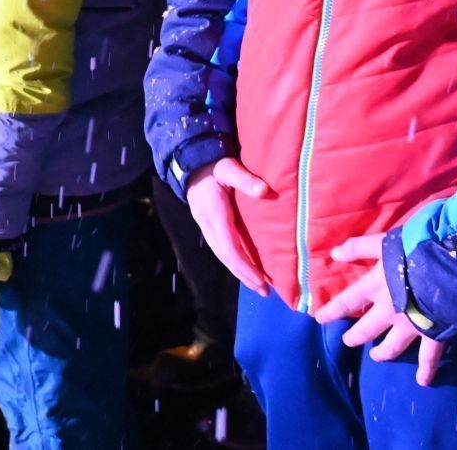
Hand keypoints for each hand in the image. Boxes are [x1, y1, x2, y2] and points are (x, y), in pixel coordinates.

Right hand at [184, 158, 273, 295]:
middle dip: (245, 276)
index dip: (245, 266)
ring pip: (222, 256)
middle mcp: (208, 225)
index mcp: (214, 214)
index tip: (261, 280)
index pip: (230, 247)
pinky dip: (234, 262)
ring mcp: (206, 227)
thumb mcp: (228, 167)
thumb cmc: (214, 166)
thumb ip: (245, 179)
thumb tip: (265, 192)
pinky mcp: (208, 227)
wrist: (192, 164)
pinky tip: (246, 268)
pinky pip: (221, 249)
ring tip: (258, 286)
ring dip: (240, 272)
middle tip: (265, 292)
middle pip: (226, 257)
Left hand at [310, 232, 444, 386]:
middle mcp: (388, 311)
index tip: (320, 320)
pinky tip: (423, 381)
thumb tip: (334, 254)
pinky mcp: (432, 334)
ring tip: (376, 356)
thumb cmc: (415, 251)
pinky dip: (426, 370)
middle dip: (355, 336)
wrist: (450, 268)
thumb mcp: (383, 243)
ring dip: (382, 353)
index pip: (347, 302)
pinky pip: (428, 357)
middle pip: (366, 329)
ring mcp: (409, 326)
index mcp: (375, 288)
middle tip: (349, 340)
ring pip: (391, 346)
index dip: (333, 311)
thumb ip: (359, 248)